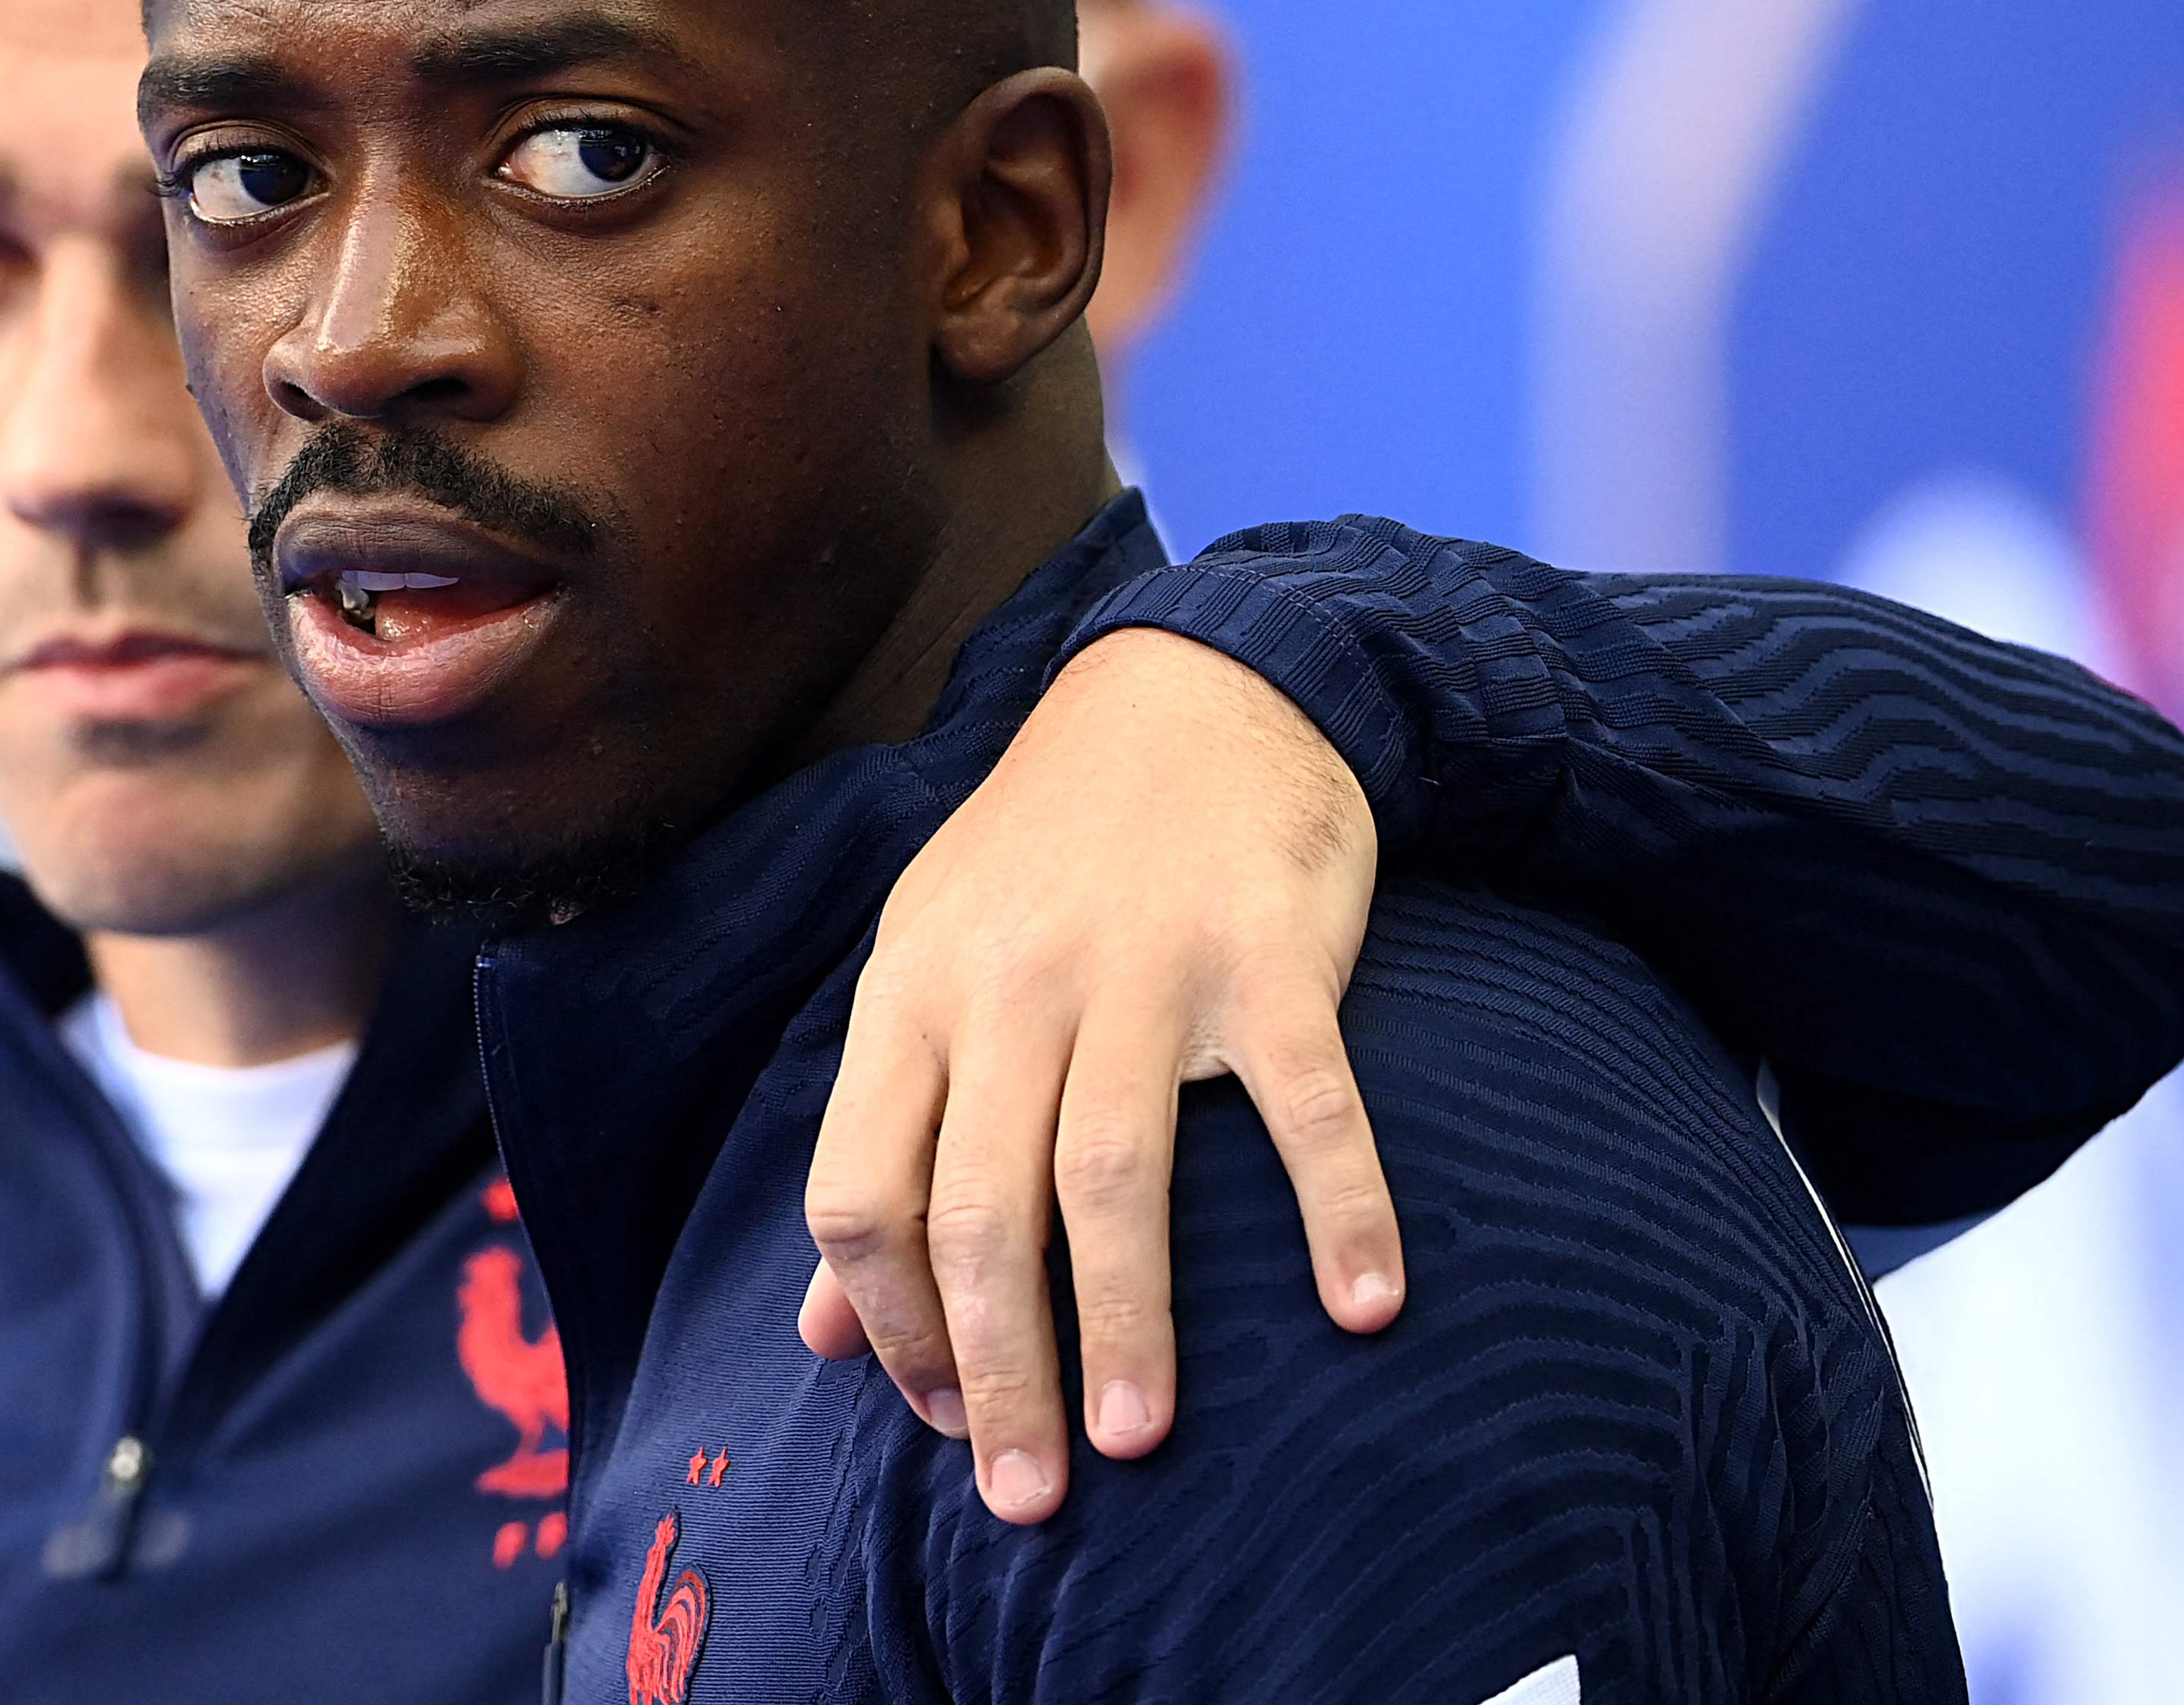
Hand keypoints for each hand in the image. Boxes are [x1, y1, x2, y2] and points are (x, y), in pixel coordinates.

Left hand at [797, 625, 1403, 1522]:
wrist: (1189, 687)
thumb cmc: (1046, 861)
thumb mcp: (930, 973)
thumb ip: (881, 1142)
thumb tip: (822, 1329)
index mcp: (913, 995)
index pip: (859, 1189)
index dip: (889, 1324)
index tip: (944, 1419)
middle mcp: (1012, 985)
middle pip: (977, 1209)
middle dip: (997, 1370)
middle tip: (1027, 1495)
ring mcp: (1141, 966)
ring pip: (1113, 1175)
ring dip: (1128, 1321)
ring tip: (1138, 1438)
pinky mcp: (1269, 951)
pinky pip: (1303, 1102)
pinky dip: (1339, 1208)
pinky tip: (1361, 1308)